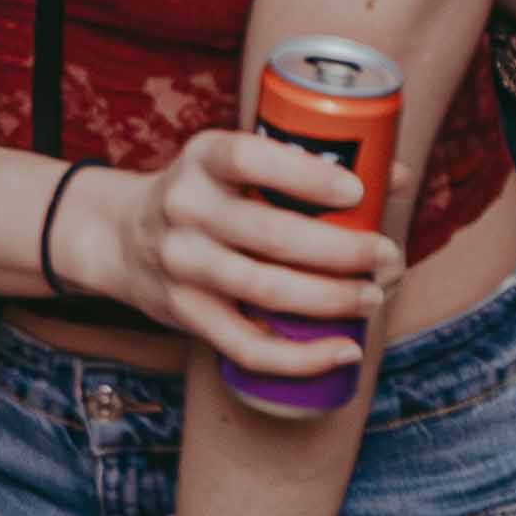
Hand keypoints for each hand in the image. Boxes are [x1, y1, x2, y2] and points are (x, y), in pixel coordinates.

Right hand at [83, 121, 396, 384]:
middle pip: (271, 235)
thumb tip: (392, 175)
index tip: (357, 192)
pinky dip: (302, 356)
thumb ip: (308, 164)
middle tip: (386, 256)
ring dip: (332, 299)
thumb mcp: (236, 163)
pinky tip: (344, 349)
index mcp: (203, 159)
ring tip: (373, 296)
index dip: (306, 176)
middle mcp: (185, 208)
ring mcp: (181, 264)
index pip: (250, 158)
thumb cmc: (208, 196)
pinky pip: (247, 346)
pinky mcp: (185, 313)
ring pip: (266, 291)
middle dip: (342, 251)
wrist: (122, 237)